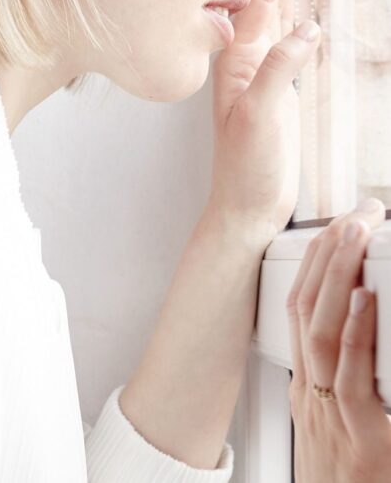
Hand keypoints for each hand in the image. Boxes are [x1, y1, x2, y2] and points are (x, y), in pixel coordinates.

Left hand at [208, 0, 320, 243]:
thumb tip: (307, 30)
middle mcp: (244, 53)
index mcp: (234, 55)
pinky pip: (289, 33)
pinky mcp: (277, 82)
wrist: (246, 204)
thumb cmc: (243, 168)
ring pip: (278, 6)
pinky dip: (300, 7)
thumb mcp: (259, 118)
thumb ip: (278, 72)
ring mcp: (260, 65)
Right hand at [287, 199, 390, 481]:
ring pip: (320, 331)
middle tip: (350, 215)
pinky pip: (351, 380)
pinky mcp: (362, 442)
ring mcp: (331, 415)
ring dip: (336, 276)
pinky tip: (362, 299)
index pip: (296, 308)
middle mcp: (311, 393)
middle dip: (327, 255)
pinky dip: (354, 334)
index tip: (334, 229)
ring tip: (354, 234)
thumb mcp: (332, 429)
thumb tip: (357, 330)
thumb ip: (342, 382)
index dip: (313, 264)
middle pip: (304, 307)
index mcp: (306, 386)